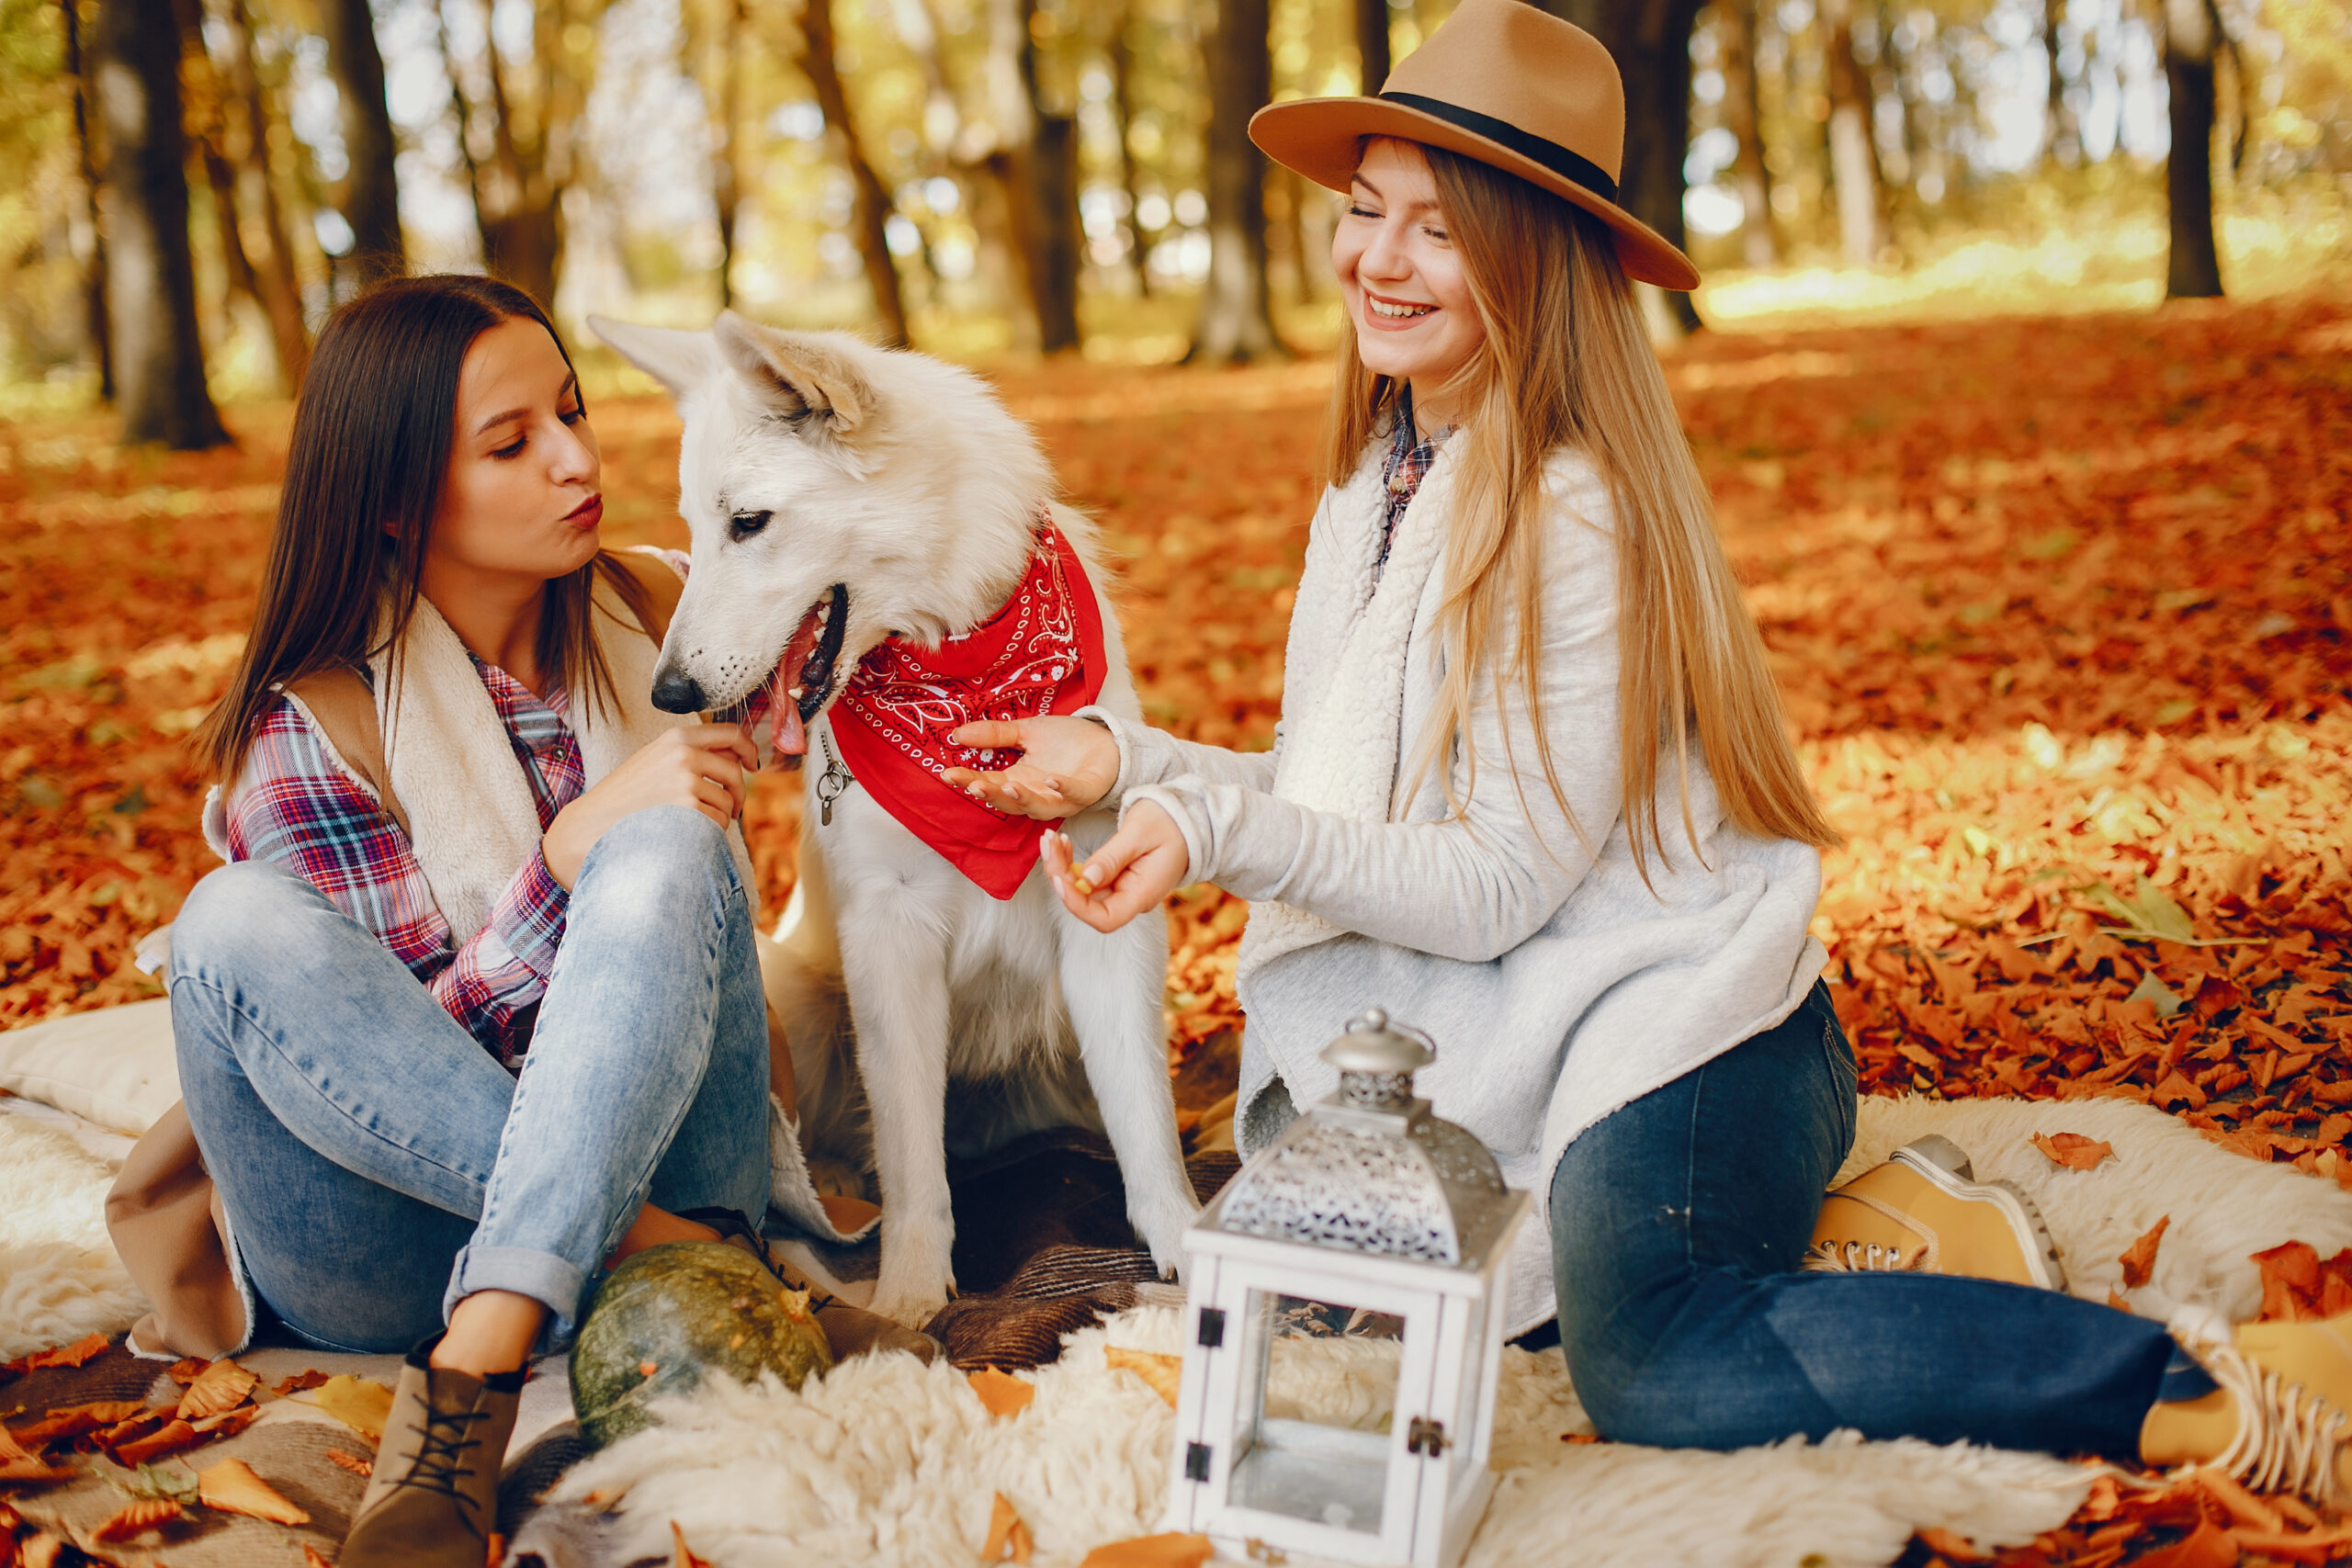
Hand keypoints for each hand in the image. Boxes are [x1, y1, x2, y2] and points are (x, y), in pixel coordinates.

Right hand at [541, 724, 755, 887]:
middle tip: (731, 808)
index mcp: (676, 738)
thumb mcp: (654, 760)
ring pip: (727, 802)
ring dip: (719, 817)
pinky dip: (710, 833)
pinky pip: (719, 823)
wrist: (592, 824)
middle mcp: (684, 755)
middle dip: (737, 794)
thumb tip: (736, 761)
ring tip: (691, 823)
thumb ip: (690, 753)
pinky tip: (687, 833)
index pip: (730, 733)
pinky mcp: (690, 810)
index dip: (748, 749)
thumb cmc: (624, 797)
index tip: (752, 764)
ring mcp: (687, 782)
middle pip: (734, 773)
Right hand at [942, 716, 1117, 820]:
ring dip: (1022, 798)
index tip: (948, 773)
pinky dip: (1062, 788)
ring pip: (1039, 807)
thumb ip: (994, 734)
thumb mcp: (1027, 731)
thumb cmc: (1067, 740)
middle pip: (1009, 802)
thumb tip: (956, 733)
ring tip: (1007, 785)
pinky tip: (1050, 778)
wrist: (1106, 740)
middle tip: (972, 785)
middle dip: (990, 794)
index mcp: (1020, 781)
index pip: (989, 785)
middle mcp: (1038, 795)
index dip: (968, 781)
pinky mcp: (1087, 791)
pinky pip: (1073, 794)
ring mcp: (1062, 797)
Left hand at [1042, 801, 1188, 932]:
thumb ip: (1113, 857)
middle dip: (1060, 876)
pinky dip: (1070, 862)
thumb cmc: (1169, 822)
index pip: (1105, 919)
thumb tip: (1086, 879)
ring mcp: (1121, 890)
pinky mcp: (1114, 879)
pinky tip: (1062, 843)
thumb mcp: (1139, 833)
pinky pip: (1086, 878)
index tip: (1060, 879)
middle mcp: (1130, 898)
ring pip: (1081, 890)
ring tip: (1051, 839)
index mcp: (1143, 894)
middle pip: (1087, 904)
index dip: (1077, 905)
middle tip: (1047, 843)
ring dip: (1060, 867)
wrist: (1187, 818)